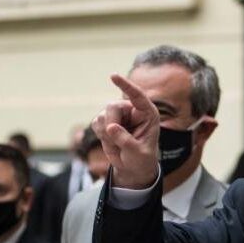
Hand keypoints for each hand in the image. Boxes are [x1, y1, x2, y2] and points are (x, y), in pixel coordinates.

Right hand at [91, 74, 159, 189]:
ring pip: (102, 116)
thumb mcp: (138, 153)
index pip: (137, 95)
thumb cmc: (142, 158)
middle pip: (112, 107)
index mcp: (147, 113)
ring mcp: (118, 114)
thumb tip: (111, 127)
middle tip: (115, 140)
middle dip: (110, 123)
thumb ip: (126, 140)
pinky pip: (96, 123)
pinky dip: (100, 135)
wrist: (133, 166)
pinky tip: (111, 142)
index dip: (126, 85)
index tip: (112, 75)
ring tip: (118, 144)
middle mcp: (132, 110)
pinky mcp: (106, 120)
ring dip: (106, 134)